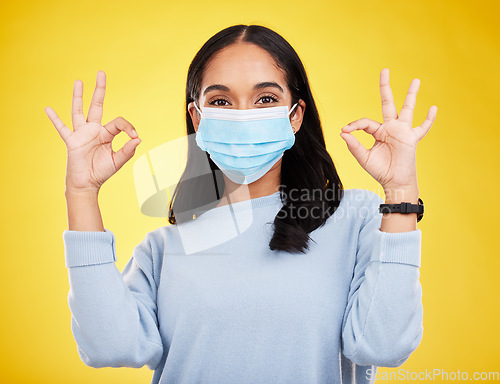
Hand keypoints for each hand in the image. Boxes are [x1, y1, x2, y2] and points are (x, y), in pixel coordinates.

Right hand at [45, 71, 141, 192]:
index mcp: (107, 134)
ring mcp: (81, 134)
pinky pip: (62, 128)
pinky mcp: (71, 141)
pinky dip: (55, 119)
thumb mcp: (117, 162)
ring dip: (78, 97)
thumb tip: (138, 138)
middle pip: (97, 105)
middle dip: (99, 90)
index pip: (118, 122)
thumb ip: (127, 150)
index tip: (134, 136)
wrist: (87, 184)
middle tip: (101, 73)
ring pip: (79, 111)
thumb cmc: (101, 172)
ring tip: (79, 82)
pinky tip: (48, 109)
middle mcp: (94, 130)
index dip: (128, 127)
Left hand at [339, 68, 436, 190]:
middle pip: (388, 103)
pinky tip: (433, 108)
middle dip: (385, 87)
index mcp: (378, 132)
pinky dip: (428, 119)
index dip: (354, 125)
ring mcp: (402, 131)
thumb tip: (343, 133)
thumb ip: (354, 146)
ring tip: (416, 80)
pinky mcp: (412, 138)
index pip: (365, 122)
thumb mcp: (364, 158)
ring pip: (407, 109)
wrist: (394, 182)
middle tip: (384, 70)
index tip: (345, 130)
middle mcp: (390, 128)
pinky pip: (422, 127)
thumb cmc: (380, 170)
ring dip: (411, 95)